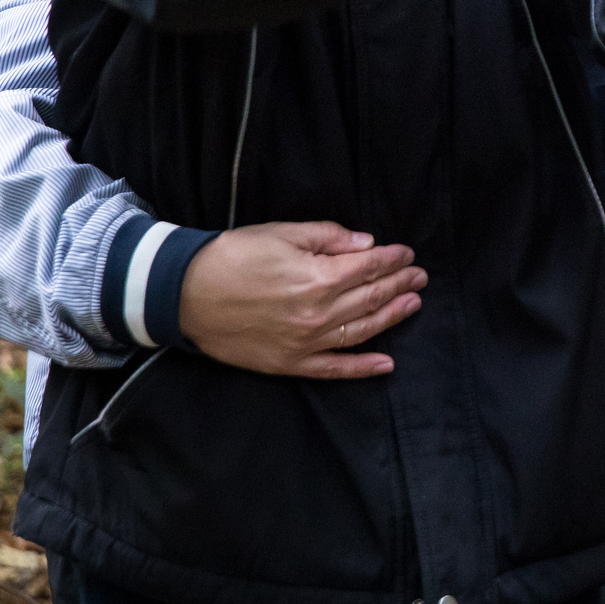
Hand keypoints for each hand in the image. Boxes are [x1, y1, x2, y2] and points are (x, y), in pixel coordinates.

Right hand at [178, 222, 425, 378]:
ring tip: (414, 304)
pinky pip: (335, 369)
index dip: (393, 259)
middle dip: (400, 284)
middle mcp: (318, 314)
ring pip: (362, 331)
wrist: (185, 295)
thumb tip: (366, 244)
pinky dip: (363, 368)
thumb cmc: (231, 257)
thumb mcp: (281, 234)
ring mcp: (306, 343)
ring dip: (392, 317)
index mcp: (318, 278)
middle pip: (371, 298)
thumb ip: (328, 237)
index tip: (408, 253)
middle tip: (419, 276)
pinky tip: (386, 363)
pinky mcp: (290, 364)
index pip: (370, 268)